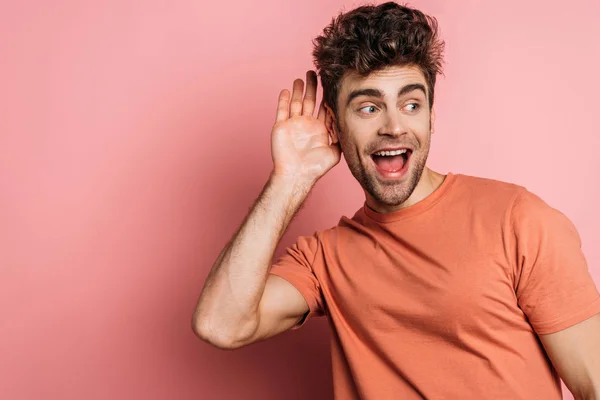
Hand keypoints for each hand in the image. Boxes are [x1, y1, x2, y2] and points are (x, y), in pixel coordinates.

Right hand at [271, 70, 340, 184]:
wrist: (296, 175)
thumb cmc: (315, 167)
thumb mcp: (335, 152)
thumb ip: (340, 137)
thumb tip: (346, 124)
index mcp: (319, 129)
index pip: (323, 108)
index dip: (327, 97)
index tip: (331, 84)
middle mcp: (306, 125)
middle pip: (310, 101)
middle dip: (312, 87)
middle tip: (315, 73)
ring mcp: (293, 125)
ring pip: (296, 103)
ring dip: (298, 90)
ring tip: (301, 78)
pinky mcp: (281, 127)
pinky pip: (282, 110)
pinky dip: (283, 100)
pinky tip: (286, 90)